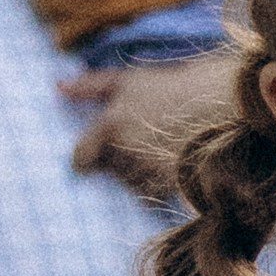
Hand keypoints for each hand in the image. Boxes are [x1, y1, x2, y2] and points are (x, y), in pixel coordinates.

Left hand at [61, 50, 232, 196]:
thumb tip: (57, 88)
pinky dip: (153, 186)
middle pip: (106, 171)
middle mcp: (124, 151)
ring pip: (127, 183)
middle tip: (137, 144)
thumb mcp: (128, 80)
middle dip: (116, 162)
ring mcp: (148, 169)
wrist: (218, 103)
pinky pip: (149, 195)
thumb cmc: (169, 88)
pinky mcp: (169, 184)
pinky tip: (165, 167)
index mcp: (109, 126)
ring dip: (135, 174)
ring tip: (154, 152)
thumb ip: (89, 85)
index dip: (85, 159)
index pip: (80, 158)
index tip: (93, 157)